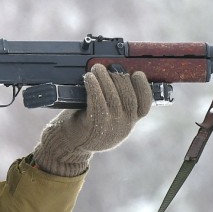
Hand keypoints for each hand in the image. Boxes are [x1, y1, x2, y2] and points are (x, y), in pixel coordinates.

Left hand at [32, 65, 152, 176]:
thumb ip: (115, 100)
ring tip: (97, 68)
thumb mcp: (106, 116)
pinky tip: (89, 78)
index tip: (138, 73)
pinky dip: (94, 87)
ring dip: (104, 79)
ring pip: (113, 98)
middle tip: (108, 66)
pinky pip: (97, 102)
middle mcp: (124, 126)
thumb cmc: (86, 123)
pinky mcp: (94, 126)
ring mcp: (110, 128)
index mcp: (129, 122)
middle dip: (119, 77)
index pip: (145, 105)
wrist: (67, 144)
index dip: (143, 87)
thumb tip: (114, 71)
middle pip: (129, 97)